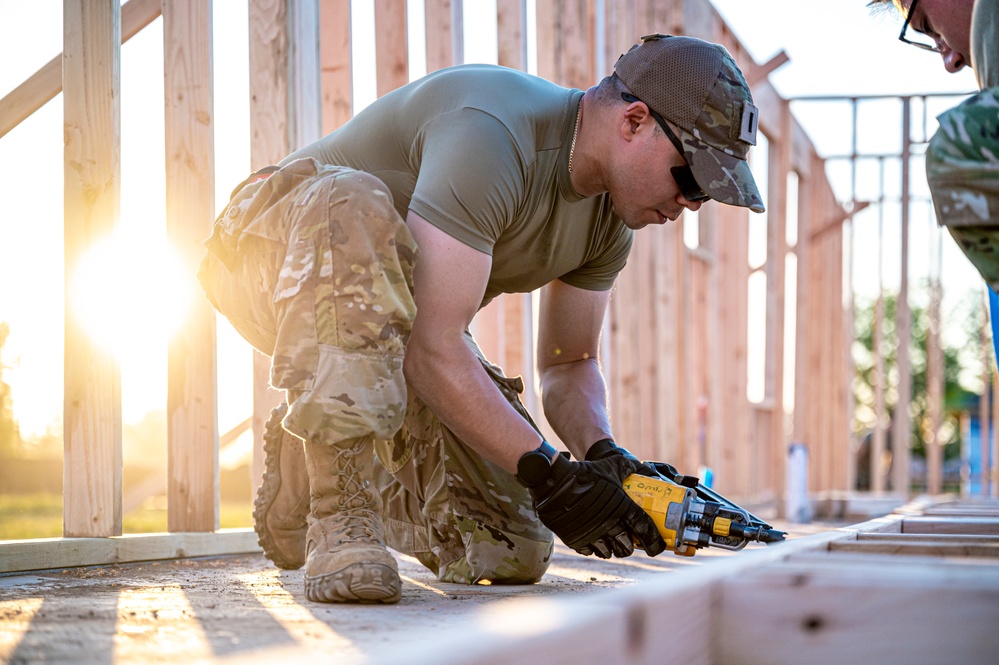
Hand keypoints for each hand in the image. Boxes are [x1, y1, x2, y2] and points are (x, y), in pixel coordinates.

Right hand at [522, 443, 666, 558]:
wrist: (555, 481)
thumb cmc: (584, 473)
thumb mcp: (610, 466)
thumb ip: (629, 468)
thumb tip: (646, 469)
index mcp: (622, 508)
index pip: (645, 531)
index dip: (654, 542)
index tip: (657, 546)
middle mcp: (609, 525)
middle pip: (627, 548)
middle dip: (630, 546)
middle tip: (629, 540)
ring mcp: (592, 534)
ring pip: (609, 552)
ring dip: (612, 548)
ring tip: (611, 540)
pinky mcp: (576, 540)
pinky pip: (590, 550)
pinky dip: (594, 547)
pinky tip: (594, 538)